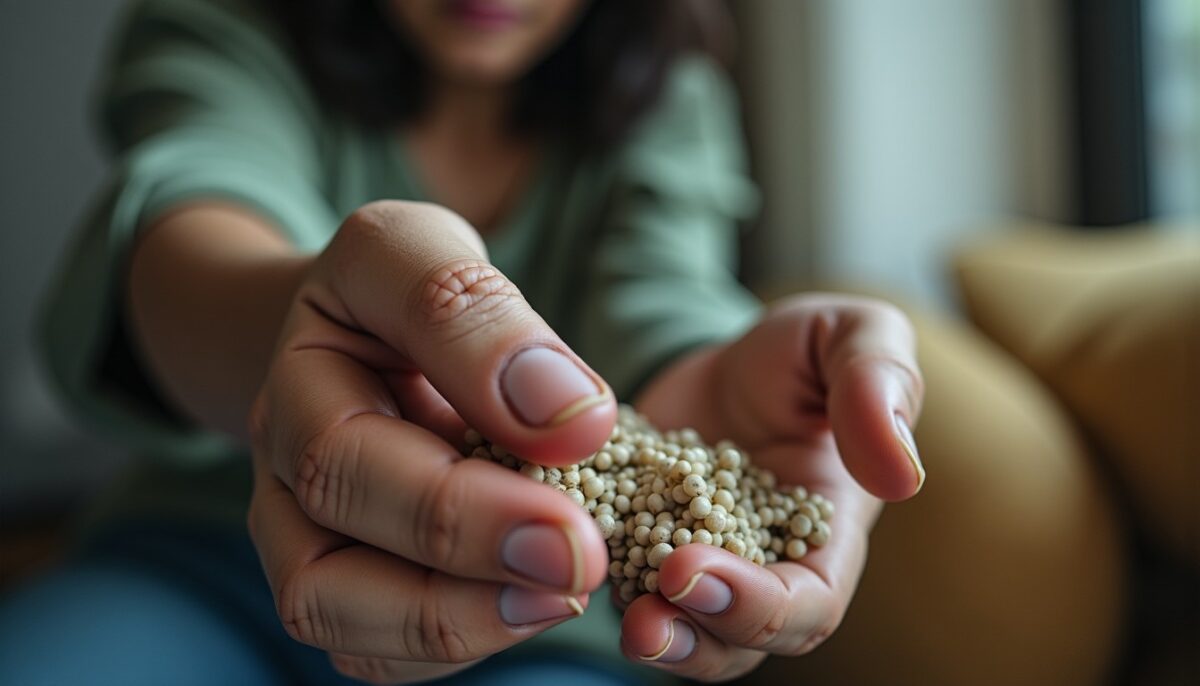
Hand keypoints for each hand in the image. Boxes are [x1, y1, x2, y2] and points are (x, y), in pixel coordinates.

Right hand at [245, 201, 616, 683]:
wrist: (371, 325)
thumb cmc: (405, 288)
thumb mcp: (424, 252)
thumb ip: (477, 316)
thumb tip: (568, 416)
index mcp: (296, 387)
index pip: (341, 457)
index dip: (452, 498)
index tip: (573, 472)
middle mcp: (284, 480)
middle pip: (325, 569)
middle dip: (463, 567)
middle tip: (581, 559)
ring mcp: (307, 540)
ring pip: (341, 626)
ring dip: (458, 625)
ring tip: (564, 592)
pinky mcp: (353, 583)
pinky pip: (380, 651)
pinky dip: (461, 640)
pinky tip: (535, 599)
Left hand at [622, 294, 924, 680]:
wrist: (724, 357)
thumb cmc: (803, 351)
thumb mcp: (852, 337)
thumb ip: (878, 388)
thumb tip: (901, 475)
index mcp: (826, 534)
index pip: (808, 603)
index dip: (757, 607)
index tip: (694, 570)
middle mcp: (762, 567)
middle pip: (738, 639)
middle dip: (694, 637)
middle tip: (644, 617)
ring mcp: (696, 564)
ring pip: (680, 631)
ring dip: (650, 636)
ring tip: (616, 618)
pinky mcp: (639, 549)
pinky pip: (618, 584)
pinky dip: (593, 583)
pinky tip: (555, 560)